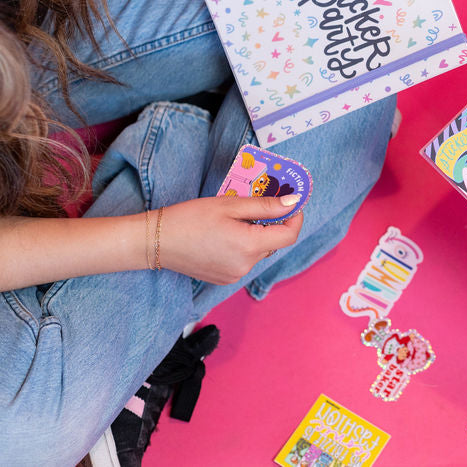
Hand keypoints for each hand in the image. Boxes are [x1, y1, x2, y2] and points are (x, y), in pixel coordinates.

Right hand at [155, 195, 303, 283]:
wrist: (155, 242)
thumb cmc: (190, 218)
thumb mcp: (230, 205)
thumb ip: (265, 206)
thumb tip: (294, 203)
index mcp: (249, 246)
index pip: (289, 235)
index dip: (295, 217)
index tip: (291, 203)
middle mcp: (246, 266)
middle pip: (273, 243)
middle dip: (271, 223)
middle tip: (255, 206)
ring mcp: (235, 276)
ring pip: (259, 252)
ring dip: (256, 236)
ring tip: (232, 221)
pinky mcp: (224, 279)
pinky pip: (245, 261)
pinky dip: (243, 247)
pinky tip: (223, 236)